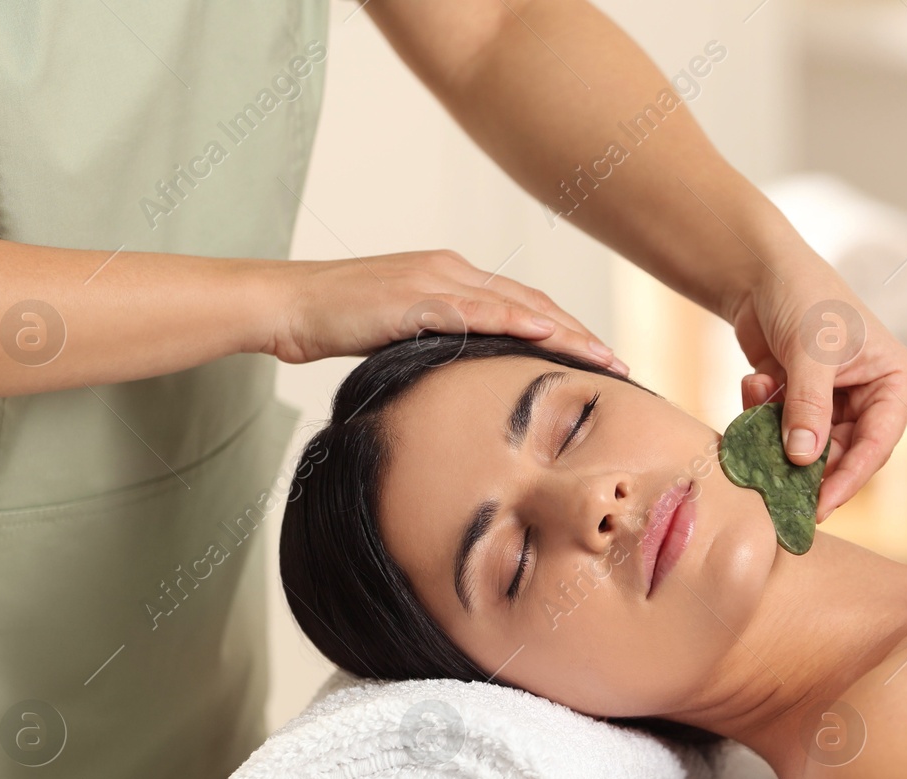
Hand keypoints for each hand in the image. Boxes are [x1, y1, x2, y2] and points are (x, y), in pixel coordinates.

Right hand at [261, 249, 625, 373]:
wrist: (285, 304)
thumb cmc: (335, 324)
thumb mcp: (400, 338)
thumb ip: (439, 348)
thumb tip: (470, 381)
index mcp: (451, 278)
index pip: (524, 305)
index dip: (567, 333)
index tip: (601, 363)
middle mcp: (450, 270)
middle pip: (533, 302)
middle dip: (582, 335)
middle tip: (621, 367)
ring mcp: (433, 280)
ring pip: (516, 304)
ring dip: (565, 332)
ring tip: (601, 360)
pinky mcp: (413, 296)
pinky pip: (474, 308)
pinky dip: (514, 321)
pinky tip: (545, 335)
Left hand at [732, 256, 906, 521]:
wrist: (762, 274)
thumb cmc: (803, 297)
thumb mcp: (810, 351)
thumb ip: (807, 406)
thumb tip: (802, 459)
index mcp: (895, 385)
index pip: (877, 445)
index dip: (847, 479)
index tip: (818, 506)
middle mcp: (872, 401)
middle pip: (842, 457)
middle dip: (804, 466)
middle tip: (773, 483)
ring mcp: (835, 406)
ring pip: (808, 451)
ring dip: (777, 436)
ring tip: (759, 394)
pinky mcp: (801, 408)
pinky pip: (782, 435)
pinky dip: (762, 419)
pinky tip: (754, 380)